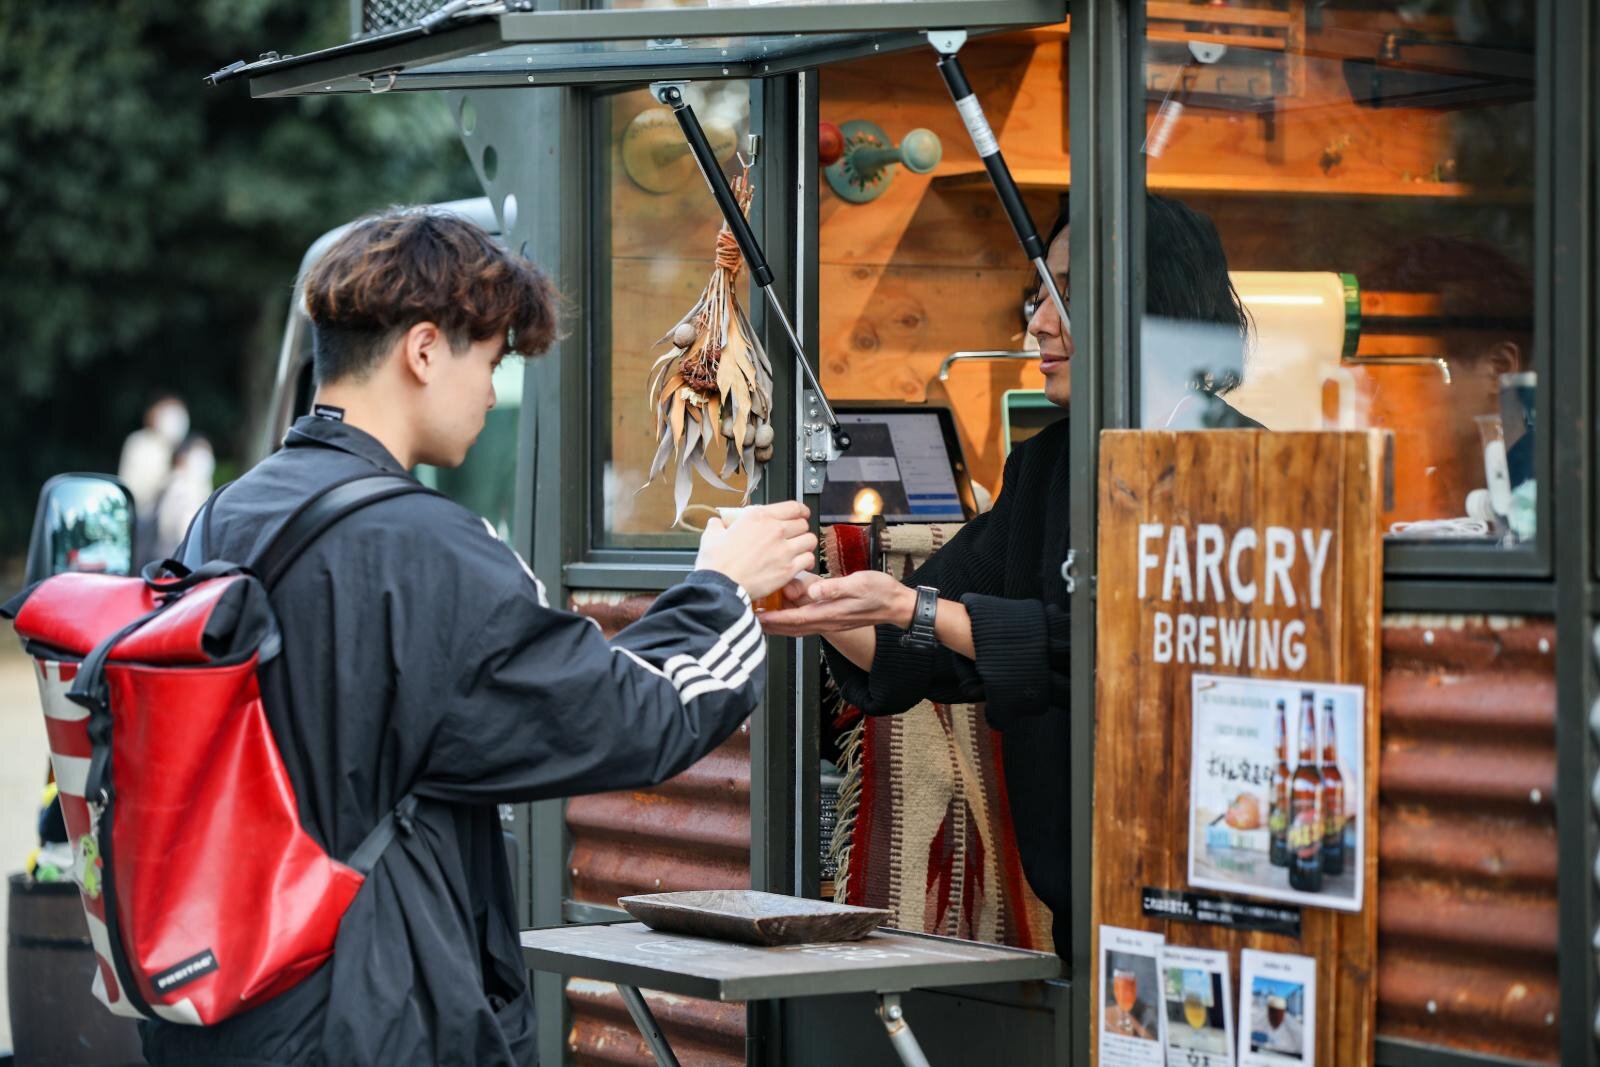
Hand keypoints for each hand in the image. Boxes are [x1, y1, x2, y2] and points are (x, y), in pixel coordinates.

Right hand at [695, 501, 817, 598]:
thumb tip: (717, 523)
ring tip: (799, 549)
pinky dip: (806, 562)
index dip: (800, 510)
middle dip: (800, 528)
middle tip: (795, 535)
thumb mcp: (711, 536)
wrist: (721, 586)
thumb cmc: (717, 564)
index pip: (792, 506)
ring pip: (810, 540)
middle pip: (802, 523)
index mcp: (758, 517)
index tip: (801, 514)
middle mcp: (775, 530)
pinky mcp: (788, 569)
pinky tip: (800, 564)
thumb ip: (717, 525)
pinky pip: (808, 559)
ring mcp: (784, 550)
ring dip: (805, 544)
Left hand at [757, 570, 916, 635]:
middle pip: (792, 627)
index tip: (757, 617)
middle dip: (770, 626)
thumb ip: (835, 588)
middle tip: (748, 621)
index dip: (775, 618)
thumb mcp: (859, 584)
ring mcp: (831, 622)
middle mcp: (828, 621)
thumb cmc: (881, 592)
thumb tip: (814, 590)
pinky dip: (792, 621)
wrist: (898, 605)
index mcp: (830, 613)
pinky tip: (786, 615)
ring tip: (761, 620)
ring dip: (778, 625)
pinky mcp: (834, 618)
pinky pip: (807, 623)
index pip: (796, 618)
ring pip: (798, 627)